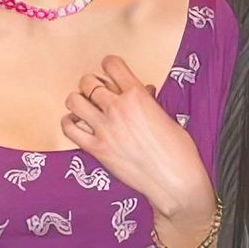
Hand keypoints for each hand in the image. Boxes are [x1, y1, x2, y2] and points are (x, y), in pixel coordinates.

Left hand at [61, 55, 214, 224]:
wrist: (176, 183)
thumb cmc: (179, 151)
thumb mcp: (166, 117)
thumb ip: (148, 101)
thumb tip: (143, 90)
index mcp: (137, 95)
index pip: (111, 64)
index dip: (110, 65)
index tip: (110, 72)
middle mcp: (118, 108)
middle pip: (88, 81)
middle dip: (92, 84)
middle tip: (98, 94)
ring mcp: (105, 128)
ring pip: (74, 100)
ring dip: (78, 101)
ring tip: (86, 108)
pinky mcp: (96, 149)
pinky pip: (69, 128)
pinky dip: (70, 123)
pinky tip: (79, 124)